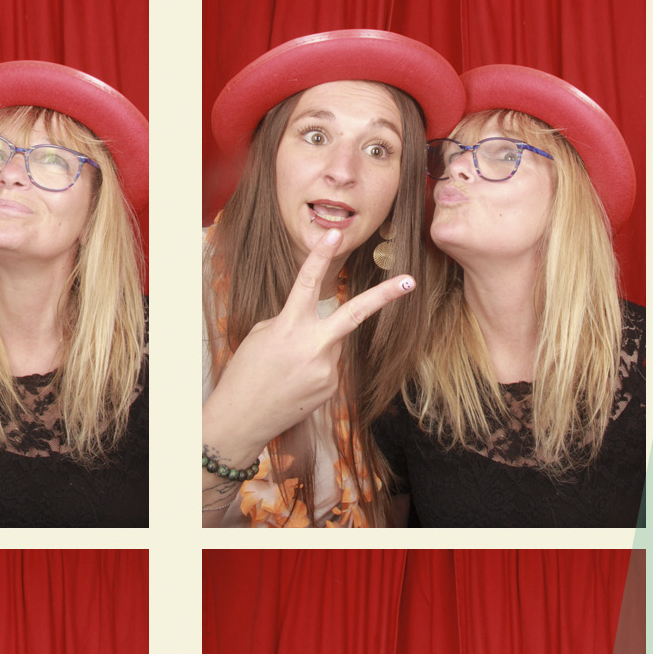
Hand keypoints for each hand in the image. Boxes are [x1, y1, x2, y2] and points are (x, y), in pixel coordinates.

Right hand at [203, 227, 415, 468]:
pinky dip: (316, 367)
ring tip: (289, 368)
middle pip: (354, 314)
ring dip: (318, 346)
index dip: (321, 257)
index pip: (307, 283)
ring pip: (333, 343)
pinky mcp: (331, 386)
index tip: (335, 234)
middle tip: (410, 280)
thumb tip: (316, 320)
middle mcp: (312, 346)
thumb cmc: (246, 373)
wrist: (242, 419)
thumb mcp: (261, 336)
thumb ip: (291, 321)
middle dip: (384, 296)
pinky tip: (296, 382)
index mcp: (288, 326)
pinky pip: (330, 366)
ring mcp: (325, 369)